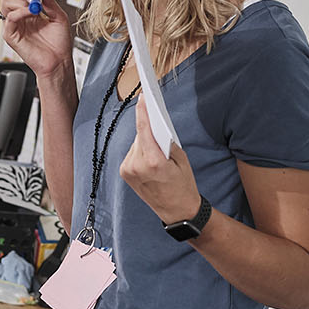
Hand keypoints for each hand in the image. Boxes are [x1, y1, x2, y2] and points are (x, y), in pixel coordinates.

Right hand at [0, 0, 75, 81]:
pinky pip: (10, 17)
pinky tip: (32, 13)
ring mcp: (14, 25)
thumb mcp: (59, 16)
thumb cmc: (59, 44)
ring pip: (5, 1)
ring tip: (34, 7)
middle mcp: (19, 16)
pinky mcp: (11, 35)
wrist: (59, 62)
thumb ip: (50, 1)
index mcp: (29, 10)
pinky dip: (21, 11)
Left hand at [119, 94, 200, 226]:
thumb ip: (166, 141)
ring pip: (136, 144)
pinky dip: (140, 150)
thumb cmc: (183, 185)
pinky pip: (132, 153)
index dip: (143, 111)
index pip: (144, 129)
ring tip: (157, 146)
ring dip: (145, 141)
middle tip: (157, 120)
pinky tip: (150, 155)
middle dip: (148, 128)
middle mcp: (136, 166)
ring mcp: (128, 170)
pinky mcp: (125, 173)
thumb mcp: (181, 159)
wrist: (177, 211)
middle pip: (140, 135)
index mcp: (152, 162)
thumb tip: (155, 126)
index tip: (143, 97)